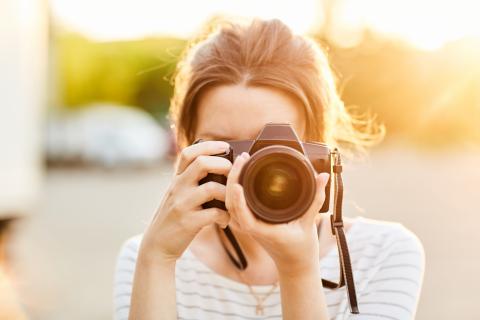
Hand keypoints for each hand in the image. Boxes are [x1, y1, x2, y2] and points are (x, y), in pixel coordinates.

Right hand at [140, 141, 231, 264]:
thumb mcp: (177, 194)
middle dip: (223, 165)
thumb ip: (191, 180)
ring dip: (227, 194)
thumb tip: (218, 166)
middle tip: (233, 174)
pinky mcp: (188, 222)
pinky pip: (214, 213)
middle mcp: (177, 188)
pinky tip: (224, 221)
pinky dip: (225, 216)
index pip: (189, 153)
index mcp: (176, 179)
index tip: (225, 146)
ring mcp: (182, 204)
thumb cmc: (174, 217)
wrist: (156, 245)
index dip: (209, 146)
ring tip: (231, 203)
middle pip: (202, 164)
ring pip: (211, 188)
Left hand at [225, 152, 329, 274]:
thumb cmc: (301, 249)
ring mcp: (248, 224)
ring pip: (231, 203)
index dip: (238, 201)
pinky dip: (235, 189)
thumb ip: (316, 199)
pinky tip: (240, 174)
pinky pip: (236, 204)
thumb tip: (323, 177)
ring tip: (242, 162)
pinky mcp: (249, 220)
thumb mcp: (309, 223)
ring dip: (232, 182)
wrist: (295, 265)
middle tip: (243, 158)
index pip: (243, 216)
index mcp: (262, 230)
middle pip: (232, 204)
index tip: (237, 184)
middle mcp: (251, 227)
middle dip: (233, 179)